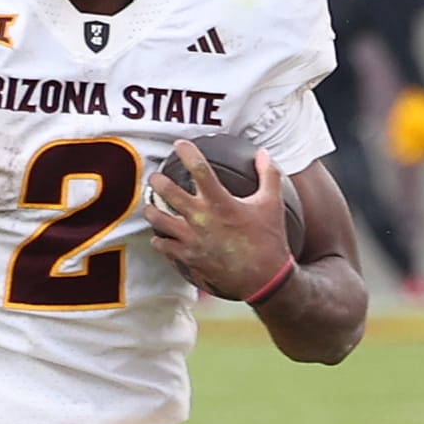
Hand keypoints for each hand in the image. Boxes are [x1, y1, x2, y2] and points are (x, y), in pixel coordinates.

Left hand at [143, 140, 290, 299]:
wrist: (264, 279)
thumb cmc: (269, 241)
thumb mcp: (272, 204)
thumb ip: (269, 175)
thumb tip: (263, 154)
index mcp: (220, 203)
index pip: (199, 169)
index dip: (187, 152)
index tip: (179, 144)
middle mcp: (201, 219)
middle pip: (167, 192)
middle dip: (157, 181)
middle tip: (155, 177)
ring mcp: (191, 240)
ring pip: (158, 220)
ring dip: (152, 210)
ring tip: (151, 206)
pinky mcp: (188, 258)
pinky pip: (164, 247)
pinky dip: (159, 240)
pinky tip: (159, 237)